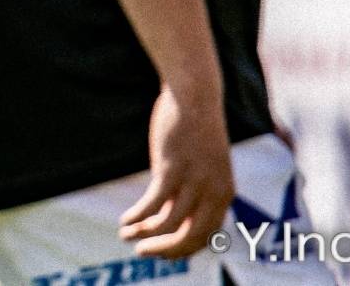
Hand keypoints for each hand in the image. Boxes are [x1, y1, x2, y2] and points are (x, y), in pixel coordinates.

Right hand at [120, 81, 233, 257]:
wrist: (194, 96)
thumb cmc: (195, 129)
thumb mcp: (200, 166)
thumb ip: (191, 192)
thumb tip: (171, 219)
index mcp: (224, 193)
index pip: (206, 236)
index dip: (182, 249)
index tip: (161, 252)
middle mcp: (213, 192)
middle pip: (190, 238)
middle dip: (164, 251)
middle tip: (142, 254)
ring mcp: (193, 182)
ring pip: (169, 226)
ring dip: (145, 235)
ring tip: (126, 235)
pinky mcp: (171, 169)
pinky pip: (153, 205)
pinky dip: (137, 217)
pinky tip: (125, 219)